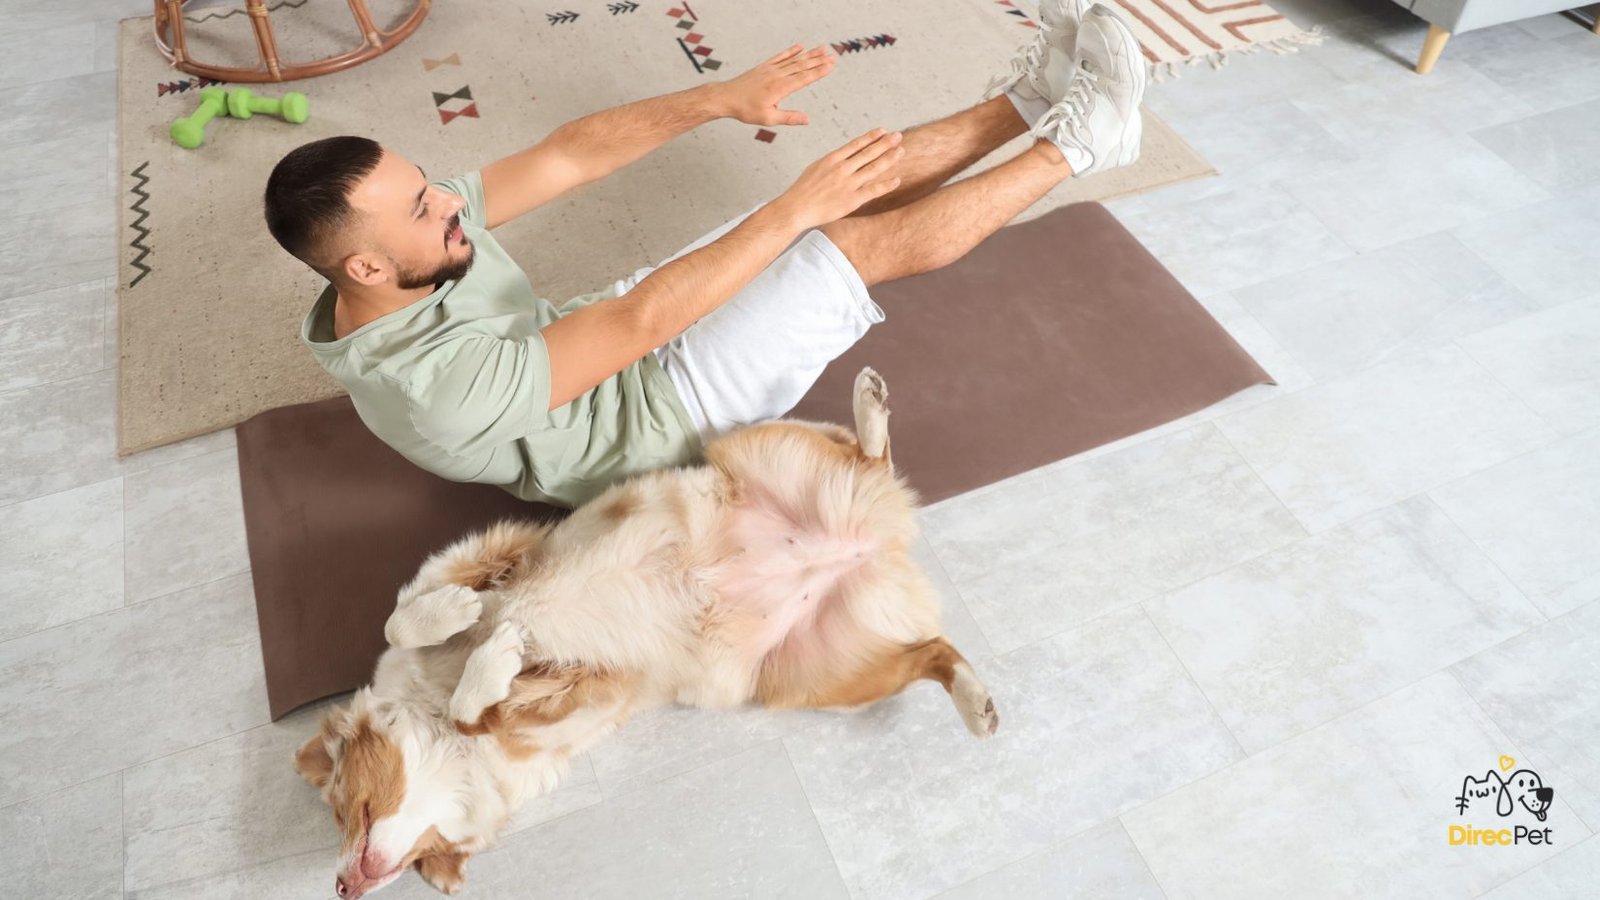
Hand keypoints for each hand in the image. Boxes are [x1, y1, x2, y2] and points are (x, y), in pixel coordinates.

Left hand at [715, 44, 834, 125]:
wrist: (726, 97)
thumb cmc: (745, 110)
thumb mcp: (768, 119)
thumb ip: (789, 118)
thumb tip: (807, 119)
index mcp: (780, 88)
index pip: (804, 78)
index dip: (819, 72)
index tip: (831, 66)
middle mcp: (777, 75)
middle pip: (802, 66)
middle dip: (819, 60)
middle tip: (833, 55)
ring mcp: (770, 69)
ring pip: (794, 60)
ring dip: (810, 54)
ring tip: (823, 49)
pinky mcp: (764, 67)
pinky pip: (780, 57)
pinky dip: (791, 51)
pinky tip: (800, 46)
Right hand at [774, 128, 903, 228]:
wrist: (796, 208)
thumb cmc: (803, 190)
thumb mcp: (816, 168)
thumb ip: (832, 162)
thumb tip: (843, 156)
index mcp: (832, 159)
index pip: (856, 144)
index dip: (871, 137)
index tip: (883, 131)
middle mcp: (842, 169)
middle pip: (868, 153)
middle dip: (885, 143)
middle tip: (898, 136)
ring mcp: (848, 184)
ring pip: (873, 168)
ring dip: (889, 159)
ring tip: (901, 151)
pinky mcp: (851, 200)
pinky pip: (873, 190)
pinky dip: (886, 185)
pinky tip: (897, 179)